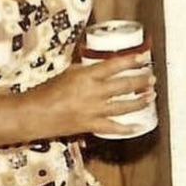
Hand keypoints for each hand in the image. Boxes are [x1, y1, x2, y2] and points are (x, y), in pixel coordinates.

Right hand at [26, 52, 155, 139]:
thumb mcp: (67, 73)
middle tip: (151, 78)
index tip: (144, 57)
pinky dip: (127, 128)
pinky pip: (113, 127)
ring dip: (139, 101)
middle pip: (124, 86)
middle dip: (141, 81)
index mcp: (86, 76)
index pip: (115, 65)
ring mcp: (93, 110)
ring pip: (123, 105)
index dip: (132, 61)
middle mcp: (93, 92)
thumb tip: (101, 67)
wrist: (34, 114)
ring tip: (150, 96)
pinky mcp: (91, 125)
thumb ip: (86, 71)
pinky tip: (138, 126)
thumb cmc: (46, 91)